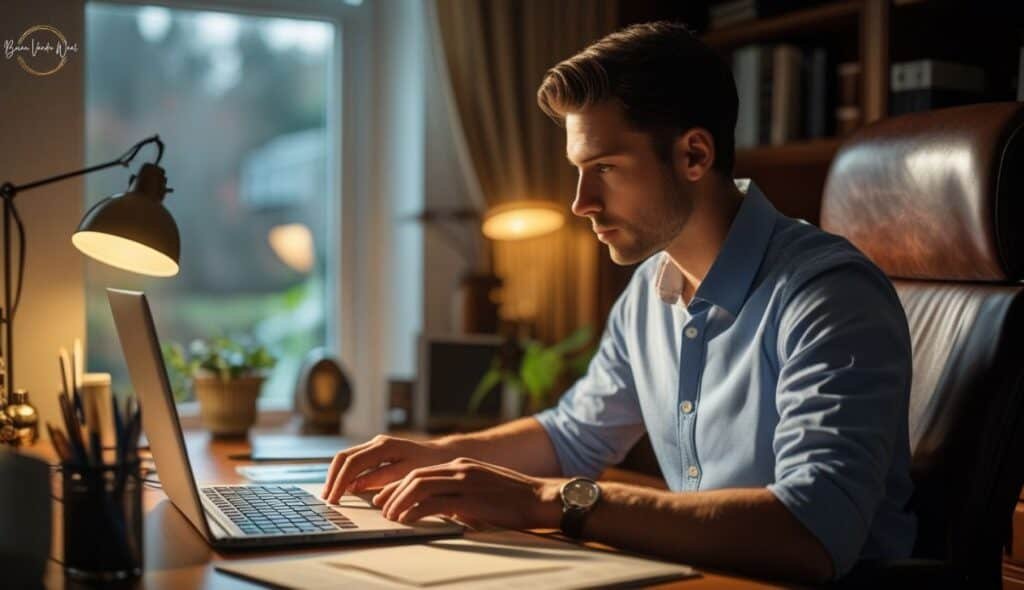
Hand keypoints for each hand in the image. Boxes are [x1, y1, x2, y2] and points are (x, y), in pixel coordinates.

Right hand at [321, 434, 458, 503]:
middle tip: (327, 499)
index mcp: (384, 446)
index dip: (340, 482)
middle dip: (333, 478)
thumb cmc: (428, 465)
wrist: (441, 455)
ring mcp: (375, 444)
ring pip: (346, 457)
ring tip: (330, 495)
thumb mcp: (406, 474)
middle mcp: (377, 442)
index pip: (352, 463)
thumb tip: (354, 486)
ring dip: (336, 476)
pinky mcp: (376, 451)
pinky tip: (342, 488)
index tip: (333, 499)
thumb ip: (380, 479)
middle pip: (343, 457)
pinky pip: (353, 460)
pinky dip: (345, 473)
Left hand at [370, 456, 563, 529]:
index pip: (422, 471)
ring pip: (420, 486)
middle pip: (416, 476)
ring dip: (400, 501)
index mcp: (462, 465)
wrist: (541, 498)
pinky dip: (415, 511)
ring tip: (390, 517)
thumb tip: (444, 510)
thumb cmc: (516, 499)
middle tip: (381, 508)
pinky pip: (434, 503)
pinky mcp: (470, 498)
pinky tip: (407, 521)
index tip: (385, 497)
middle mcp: (460, 468)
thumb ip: (462, 494)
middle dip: (394, 492)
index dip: (399, 484)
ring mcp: (465, 481)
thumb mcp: (483, 490)